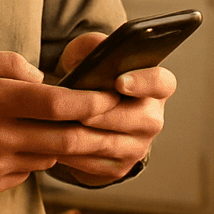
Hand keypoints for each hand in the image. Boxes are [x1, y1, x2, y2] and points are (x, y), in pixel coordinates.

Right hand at [0, 49, 123, 195]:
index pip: (58, 104)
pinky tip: (22, 142)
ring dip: (62, 143)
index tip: (110, 97)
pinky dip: (34, 156)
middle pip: (64, 139)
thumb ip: (11, 64)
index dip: (91, 102)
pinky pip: (27, 171)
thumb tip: (47, 79)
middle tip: (113, 122)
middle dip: (95, 131)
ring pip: (49, 156)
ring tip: (66, 127)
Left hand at [49, 31, 176, 184]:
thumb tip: (95, 49)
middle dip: (102, 113)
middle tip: (77, 109)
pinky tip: (52, 143)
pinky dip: (71, 154)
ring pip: (109, 144)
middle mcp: (152, 119)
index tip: (119, 81)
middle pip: (136, 119)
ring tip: (56, 125)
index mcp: (155, 87)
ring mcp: (138, 147)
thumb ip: (92, 45)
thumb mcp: (88, 56)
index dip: (144, 82)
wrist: (84, 116)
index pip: (161, 83)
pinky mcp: (119, 168)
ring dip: (82, 135)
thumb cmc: (90, 79)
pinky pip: (93, 164)